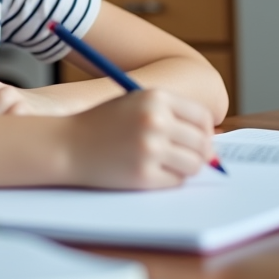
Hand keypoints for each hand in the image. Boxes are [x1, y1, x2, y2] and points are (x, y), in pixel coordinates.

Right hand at [66, 89, 214, 189]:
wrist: (67, 145)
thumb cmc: (102, 125)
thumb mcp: (135, 104)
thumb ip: (171, 115)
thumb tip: (211, 143)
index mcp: (156, 98)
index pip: (203, 117)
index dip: (206, 132)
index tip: (200, 140)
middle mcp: (156, 121)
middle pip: (202, 143)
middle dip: (198, 153)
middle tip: (184, 157)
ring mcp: (150, 149)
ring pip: (193, 165)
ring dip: (184, 168)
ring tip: (165, 164)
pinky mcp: (144, 175)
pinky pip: (175, 181)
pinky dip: (169, 180)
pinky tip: (150, 172)